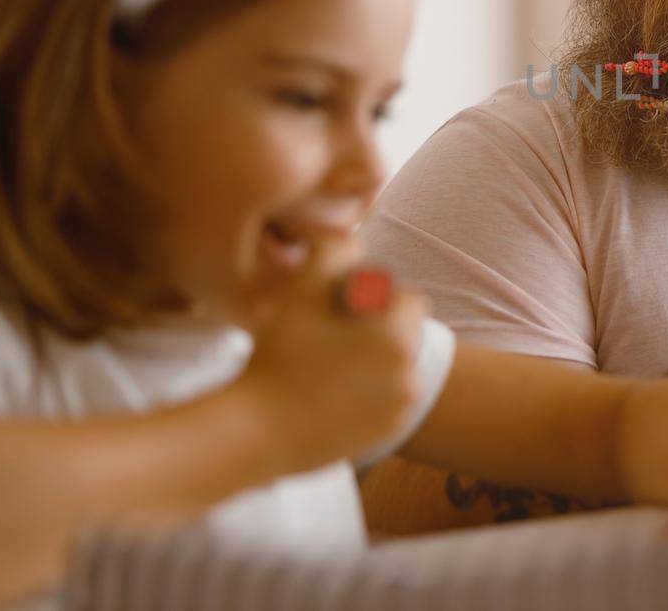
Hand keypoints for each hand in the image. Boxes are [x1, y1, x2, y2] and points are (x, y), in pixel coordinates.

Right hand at [235, 238, 428, 475]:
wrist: (256, 429)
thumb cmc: (280, 354)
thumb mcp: (304, 289)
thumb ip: (334, 250)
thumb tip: (353, 235)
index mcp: (400, 336)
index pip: (407, 300)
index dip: (376, 298)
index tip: (345, 309)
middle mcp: (411, 374)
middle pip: (407, 333)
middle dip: (381, 328)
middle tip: (338, 335)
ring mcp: (402, 407)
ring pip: (399, 366)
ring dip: (378, 359)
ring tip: (335, 364)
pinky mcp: (391, 432)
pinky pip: (391, 399)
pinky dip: (374, 393)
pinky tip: (337, 392)